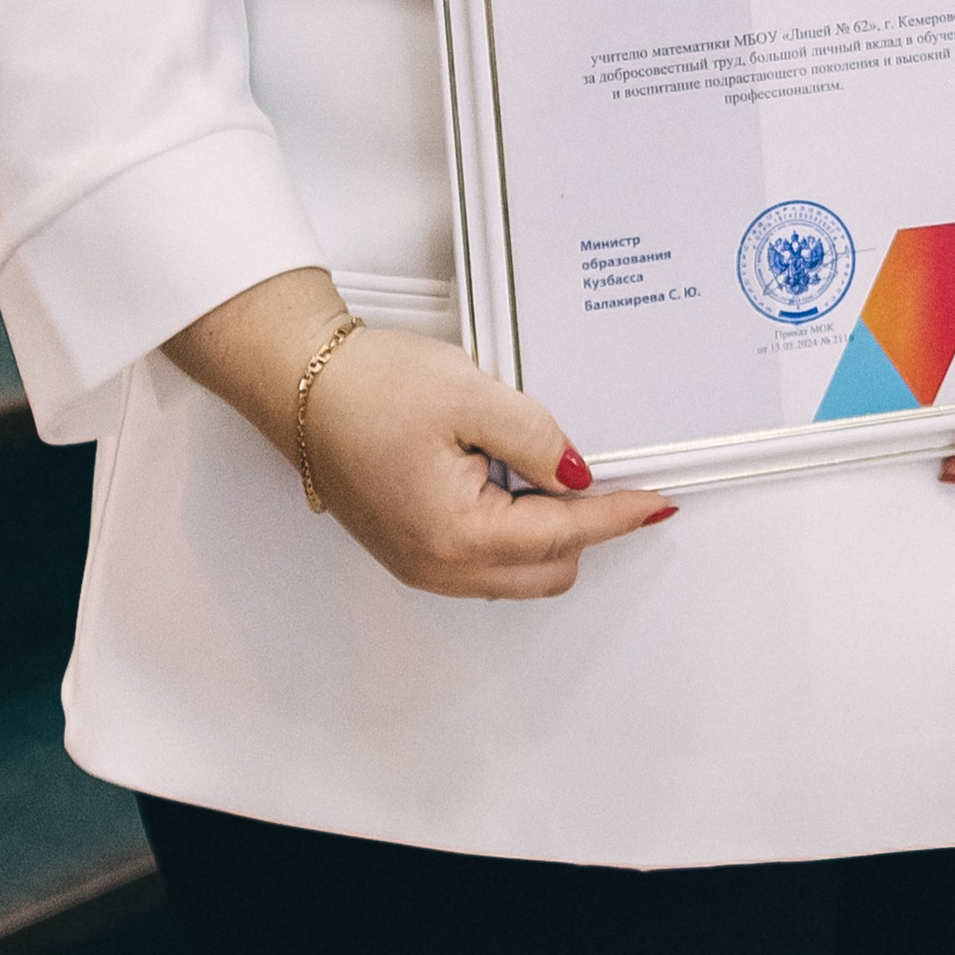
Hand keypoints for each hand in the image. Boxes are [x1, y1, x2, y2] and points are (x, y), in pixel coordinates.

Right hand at [164, 268, 671, 600]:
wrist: (297, 383)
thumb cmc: (369, 385)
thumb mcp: (471, 394)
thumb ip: (536, 438)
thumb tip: (579, 474)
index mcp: (457, 535)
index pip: (566, 534)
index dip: (619, 514)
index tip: (658, 502)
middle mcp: (438, 567)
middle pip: (548, 570)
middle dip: (582, 527)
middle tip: (592, 466)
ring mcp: (420, 565)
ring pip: (516, 572)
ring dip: (543, 530)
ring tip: (534, 462)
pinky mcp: (408, 549)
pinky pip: (483, 560)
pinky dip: (510, 529)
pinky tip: (503, 477)